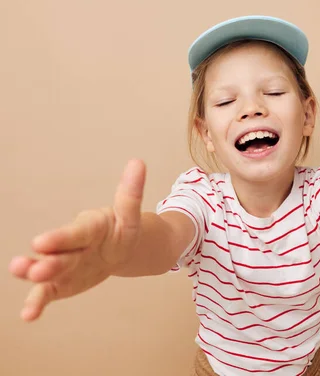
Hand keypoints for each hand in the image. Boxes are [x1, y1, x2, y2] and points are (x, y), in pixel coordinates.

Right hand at [8, 159, 145, 320]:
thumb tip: (138, 162)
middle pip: (59, 254)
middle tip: (27, 268)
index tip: (39, 242)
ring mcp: (65, 264)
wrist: (118, 249)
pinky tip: (28, 315)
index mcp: (88, 228)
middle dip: (45, 262)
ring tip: (20, 281)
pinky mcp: (62, 283)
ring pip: (48, 272)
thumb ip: (130, 193)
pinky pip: (48, 292)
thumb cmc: (121, 229)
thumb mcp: (129, 214)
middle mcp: (71, 246)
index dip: (59, 238)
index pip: (74, 233)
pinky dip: (37, 303)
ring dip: (34, 277)